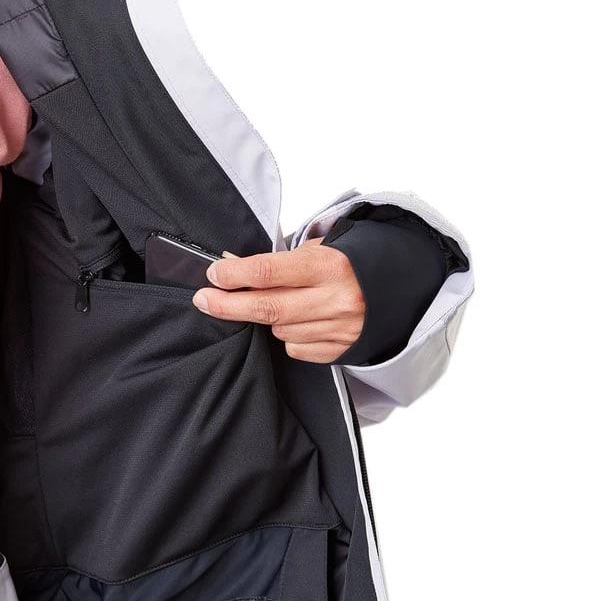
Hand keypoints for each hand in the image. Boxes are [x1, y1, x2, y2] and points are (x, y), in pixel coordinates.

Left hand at [192, 237, 364, 362]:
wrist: (396, 291)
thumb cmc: (348, 265)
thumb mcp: (318, 250)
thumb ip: (277, 261)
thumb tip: (231, 268)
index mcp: (330, 265)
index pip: (271, 272)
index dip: (236, 275)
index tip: (214, 275)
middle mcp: (336, 299)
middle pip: (268, 307)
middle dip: (229, 305)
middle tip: (204, 300)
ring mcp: (340, 328)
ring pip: (279, 329)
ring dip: (268, 318)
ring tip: (283, 302)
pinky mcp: (340, 350)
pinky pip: (295, 348)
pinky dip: (289, 336)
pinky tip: (302, 321)